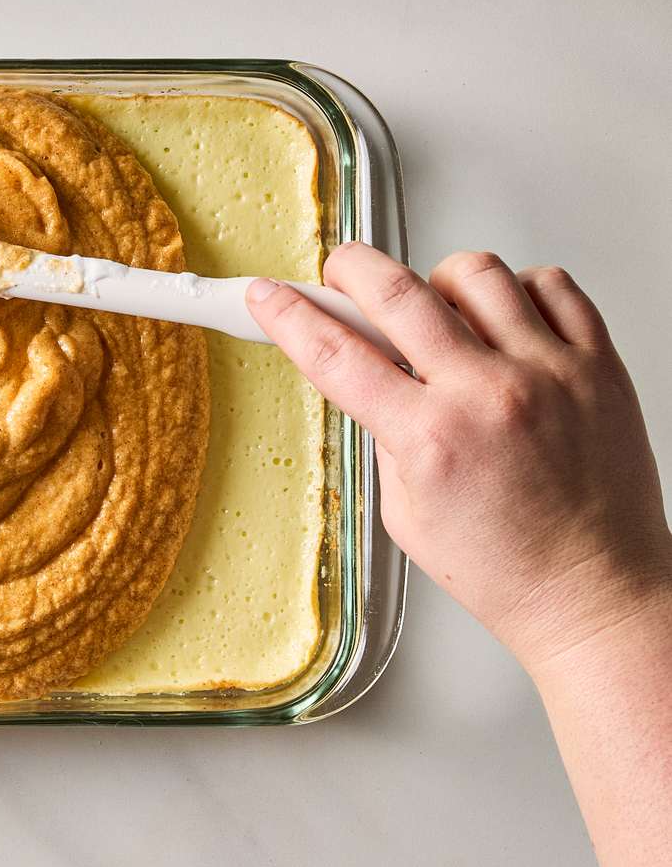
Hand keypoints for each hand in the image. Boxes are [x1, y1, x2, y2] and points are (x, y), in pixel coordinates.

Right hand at [246, 244, 671, 670]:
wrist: (594, 596)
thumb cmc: (507, 570)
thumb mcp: (405, 514)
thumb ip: (386, 435)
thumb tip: (374, 371)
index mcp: (429, 439)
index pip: (335, 354)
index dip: (288, 316)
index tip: (267, 295)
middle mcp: (488, 394)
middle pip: (396, 290)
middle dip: (350, 269)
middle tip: (343, 274)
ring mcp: (550, 372)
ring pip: (475, 272)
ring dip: (438, 282)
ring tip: (439, 312)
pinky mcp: (598, 365)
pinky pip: (552, 285)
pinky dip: (518, 291)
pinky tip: (505, 321)